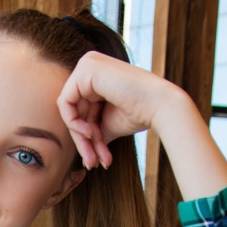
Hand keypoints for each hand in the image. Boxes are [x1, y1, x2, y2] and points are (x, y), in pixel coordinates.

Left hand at [57, 51, 226, 197]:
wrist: (160, 107)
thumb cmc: (139, 114)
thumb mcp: (107, 124)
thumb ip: (90, 129)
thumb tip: (83, 154)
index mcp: (95, 75)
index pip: (79, 109)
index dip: (85, 137)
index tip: (96, 158)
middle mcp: (89, 64)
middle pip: (73, 111)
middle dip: (83, 141)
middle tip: (92, 163)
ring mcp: (87, 64)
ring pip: (69, 110)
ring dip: (81, 138)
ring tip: (95, 156)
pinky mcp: (86, 69)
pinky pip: (65, 103)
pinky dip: (74, 123)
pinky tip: (90, 134)